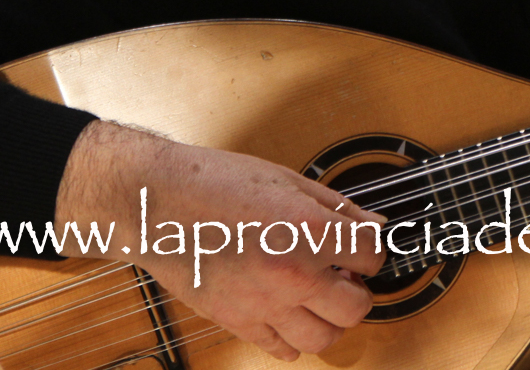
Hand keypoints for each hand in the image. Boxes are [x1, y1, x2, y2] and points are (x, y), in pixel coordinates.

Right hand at [56, 121, 385, 361]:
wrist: (158, 203)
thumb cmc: (215, 182)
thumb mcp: (287, 181)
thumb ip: (336, 207)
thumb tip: (372, 224)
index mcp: (310, 232)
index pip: (372, 256)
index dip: (371, 247)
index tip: (362, 244)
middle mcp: (293, 275)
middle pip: (357, 307)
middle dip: (358, 290)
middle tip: (346, 274)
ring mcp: (264, 304)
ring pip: (324, 339)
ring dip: (331, 319)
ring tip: (321, 296)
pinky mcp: (237, 321)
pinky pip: (280, 349)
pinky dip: (294, 339)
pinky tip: (291, 314)